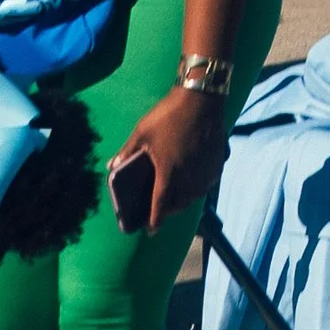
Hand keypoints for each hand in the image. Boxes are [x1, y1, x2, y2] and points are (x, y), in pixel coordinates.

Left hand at [107, 83, 228, 232]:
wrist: (202, 98)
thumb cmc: (168, 115)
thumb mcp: (142, 132)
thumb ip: (127, 152)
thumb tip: (112, 166)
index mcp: (168, 172)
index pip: (160, 205)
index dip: (154, 220)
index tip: (150, 231)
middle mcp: (189, 176)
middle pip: (179, 204)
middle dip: (168, 211)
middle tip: (160, 211)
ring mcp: (205, 170)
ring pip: (194, 196)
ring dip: (184, 202)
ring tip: (175, 199)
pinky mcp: (218, 162)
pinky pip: (207, 184)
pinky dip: (198, 189)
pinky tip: (193, 183)